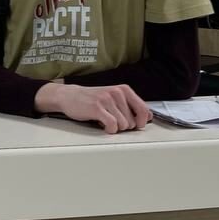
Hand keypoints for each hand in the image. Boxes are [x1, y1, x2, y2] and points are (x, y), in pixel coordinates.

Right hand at [35, 82, 150, 133]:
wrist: (70, 96)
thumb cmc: (93, 99)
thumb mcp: (115, 98)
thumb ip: (131, 106)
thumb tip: (148, 117)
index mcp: (124, 90)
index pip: (143, 109)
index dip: (141, 121)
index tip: (136, 125)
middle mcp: (117, 93)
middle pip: (132, 121)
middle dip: (124, 126)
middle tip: (113, 121)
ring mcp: (107, 100)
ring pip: (123, 125)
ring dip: (115, 128)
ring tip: (106, 121)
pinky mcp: (97, 108)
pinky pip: (112, 125)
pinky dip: (109, 130)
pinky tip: (103, 126)